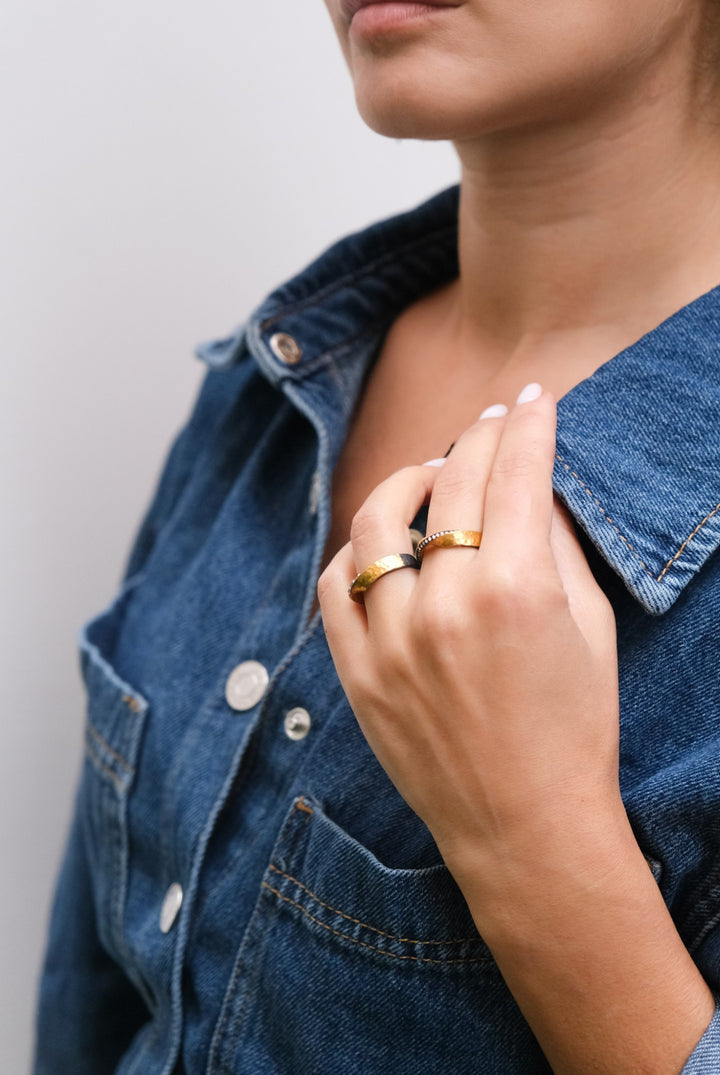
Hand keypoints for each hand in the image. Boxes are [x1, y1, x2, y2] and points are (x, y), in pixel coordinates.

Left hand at [318, 386, 622, 887]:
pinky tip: (386, 548)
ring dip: (408, 484)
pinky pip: (337, 584)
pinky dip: (359, 553)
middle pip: (451, 482)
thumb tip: (530, 484)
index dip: (526, 424)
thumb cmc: (575, 730)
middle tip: (492, 424)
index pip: (515, 473)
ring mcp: (391, 640)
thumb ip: (556, 544)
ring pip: (378, 521)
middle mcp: (446, 606)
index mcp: (517, 591)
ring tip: (432, 480)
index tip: (530, 400)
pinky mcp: (357, 673)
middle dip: (478, 438)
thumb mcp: (591, 627)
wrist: (526, 827)